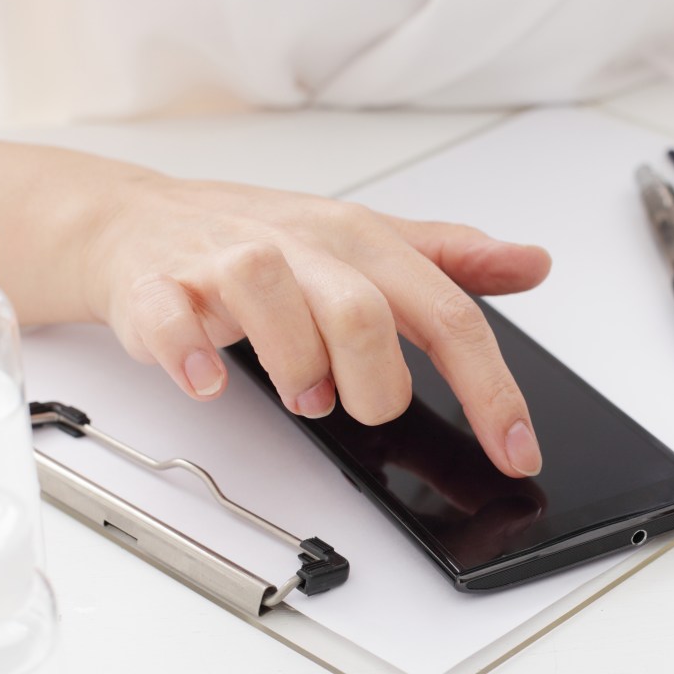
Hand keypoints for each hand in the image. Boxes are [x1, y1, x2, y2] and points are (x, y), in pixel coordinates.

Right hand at [80, 175, 550, 478]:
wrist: (141, 224)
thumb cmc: (263, 240)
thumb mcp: (370, 244)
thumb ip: (450, 261)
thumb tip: (532, 263)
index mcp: (361, 242)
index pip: (447, 314)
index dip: (491, 389)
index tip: (517, 449)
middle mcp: (300, 246)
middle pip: (361, 313)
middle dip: (376, 384)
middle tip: (362, 408)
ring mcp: (224, 262)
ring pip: (271, 299)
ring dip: (295, 367)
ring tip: (303, 395)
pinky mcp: (157, 287)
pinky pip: (171, 317)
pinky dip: (189, 353)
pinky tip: (206, 379)